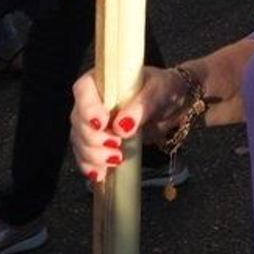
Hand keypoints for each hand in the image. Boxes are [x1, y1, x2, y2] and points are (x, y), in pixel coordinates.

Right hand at [71, 67, 187, 183]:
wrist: (174, 107)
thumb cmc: (166, 89)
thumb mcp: (160, 92)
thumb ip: (142, 106)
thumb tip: (123, 126)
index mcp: (106, 80)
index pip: (84, 89)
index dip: (87, 108)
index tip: (102, 123)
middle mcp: (95, 100)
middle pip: (78, 119)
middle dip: (92, 138)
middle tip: (115, 145)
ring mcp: (96, 122)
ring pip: (80, 140)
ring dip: (92, 155)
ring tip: (116, 160)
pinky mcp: (101, 141)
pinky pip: (86, 155)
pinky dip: (91, 165)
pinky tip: (100, 174)